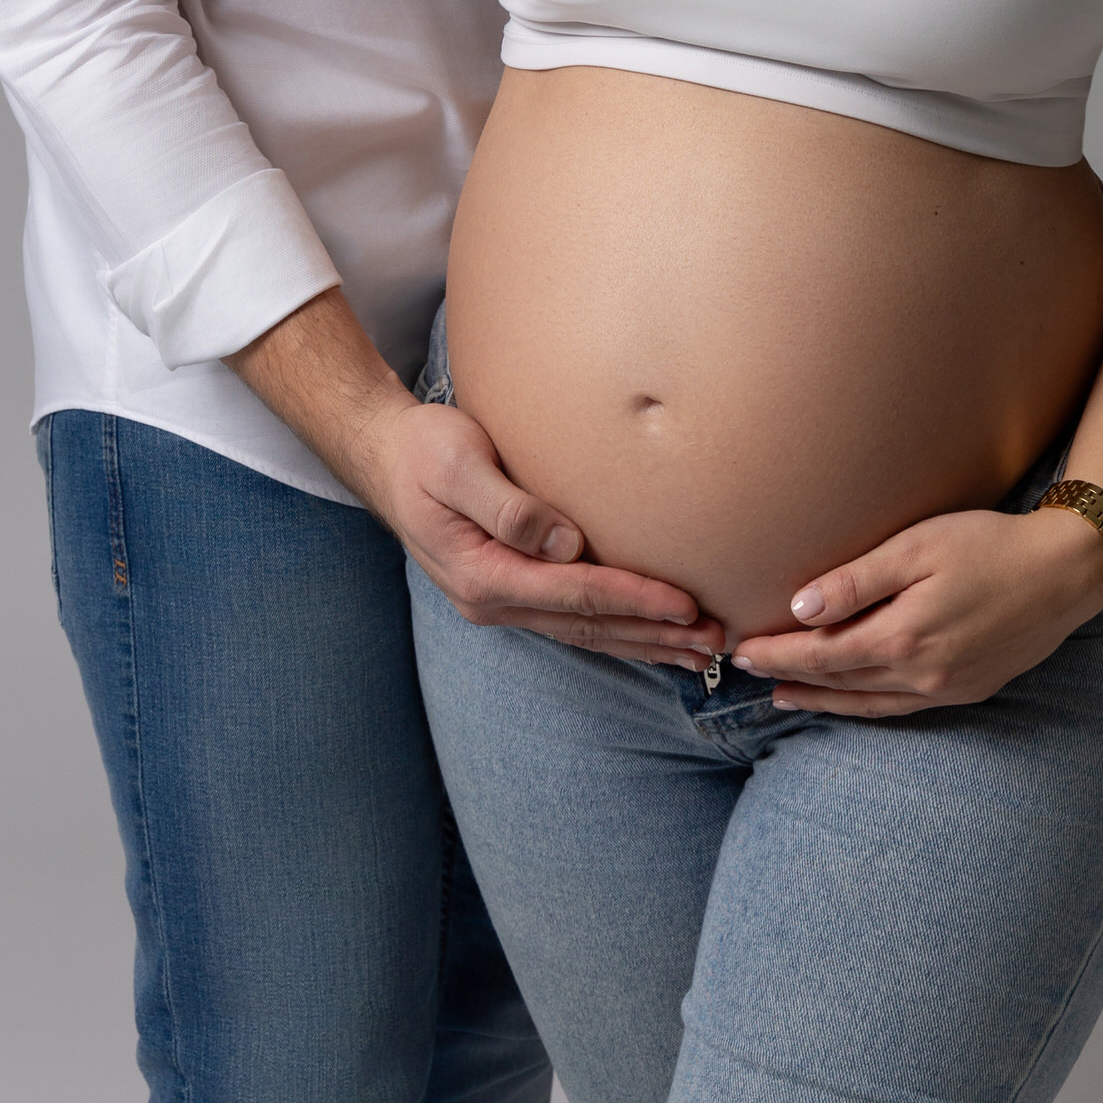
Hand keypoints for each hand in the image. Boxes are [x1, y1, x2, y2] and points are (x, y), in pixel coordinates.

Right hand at [372, 398, 725, 672]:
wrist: (383, 459)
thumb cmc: (423, 449)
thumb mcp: (456, 462)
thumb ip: (507, 504)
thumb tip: (563, 542)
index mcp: (484, 574)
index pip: (576, 594)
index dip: (635, 600)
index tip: (687, 605)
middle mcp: (494, 600)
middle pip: (589, 626)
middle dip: (654, 635)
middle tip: (718, 641)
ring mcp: (500, 602)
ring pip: (585, 632)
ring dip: (643, 642)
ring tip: (702, 653)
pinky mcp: (508, 591)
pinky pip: (572, 620)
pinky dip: (616, 631)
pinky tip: (649, 637)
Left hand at [730, 505, 1102, 717]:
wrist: (1063, 572)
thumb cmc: (988, 545)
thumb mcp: (917, 548)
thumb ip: (857, 581)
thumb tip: (802, 609)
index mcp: (904, 638)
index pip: (822, 654)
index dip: (779, 653)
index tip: (742, 649)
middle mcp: (922, 674)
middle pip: (839, 681)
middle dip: (790, 675)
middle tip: (746, 669)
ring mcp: (946, 688)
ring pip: (868, 702)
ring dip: (823, 700)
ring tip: (785, 697)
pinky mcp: (967, 690)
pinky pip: (902, 708)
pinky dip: (866, 706)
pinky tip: (852, 699)